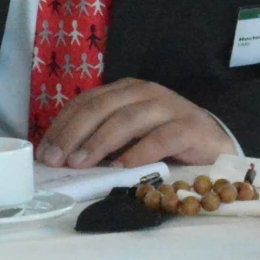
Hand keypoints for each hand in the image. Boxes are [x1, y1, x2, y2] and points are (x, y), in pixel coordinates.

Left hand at [37, 80, 231, 167]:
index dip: (62, 126)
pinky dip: (139, 153)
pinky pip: (161, 138)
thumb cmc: (163, 143)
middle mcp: (147, 93)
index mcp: (127, 91)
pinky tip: (122, 169)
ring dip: (99, 142)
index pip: (86, 102)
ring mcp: (171, 107)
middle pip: (102, 107)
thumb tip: (61, 157)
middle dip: (74, 133)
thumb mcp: (126, 136)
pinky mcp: (191, 127)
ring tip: (80, 164)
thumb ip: (100, 139)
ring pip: (128, 119)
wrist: (214, 145)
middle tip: (57, 160)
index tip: (45, 152)